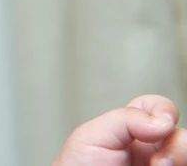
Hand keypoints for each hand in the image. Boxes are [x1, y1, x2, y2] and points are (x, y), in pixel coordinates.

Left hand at [54, 95, 186, 165]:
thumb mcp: (90, 136)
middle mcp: (152, 151)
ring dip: (179, 160)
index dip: (164, 109)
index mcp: (134, 132)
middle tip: (158, 163)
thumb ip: (124, 119)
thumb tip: (163, 121)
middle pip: (183, 138)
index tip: (160, 124)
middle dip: (179, 146)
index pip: (159, 109)